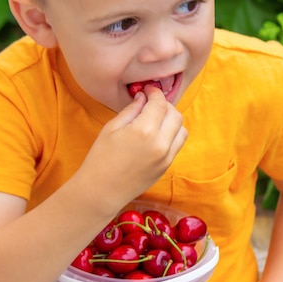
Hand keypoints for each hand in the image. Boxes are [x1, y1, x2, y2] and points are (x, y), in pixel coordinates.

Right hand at [75, 85, 187, 211]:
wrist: (101, 191)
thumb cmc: (100, 159)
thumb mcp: (111, 128)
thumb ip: (131, 110)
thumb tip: (143, 98)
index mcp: (144, 130)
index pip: (159, 103)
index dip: (155, 93)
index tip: (149, 90)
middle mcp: (160, 143)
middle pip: (175, 114)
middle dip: (165, 105)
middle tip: (152, 104)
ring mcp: (166, 157)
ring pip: (181, 130)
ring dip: (172, 121)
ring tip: (156, 120)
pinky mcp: (166, 167)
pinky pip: (177, 145)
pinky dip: (171, 135)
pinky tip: (156, 135)